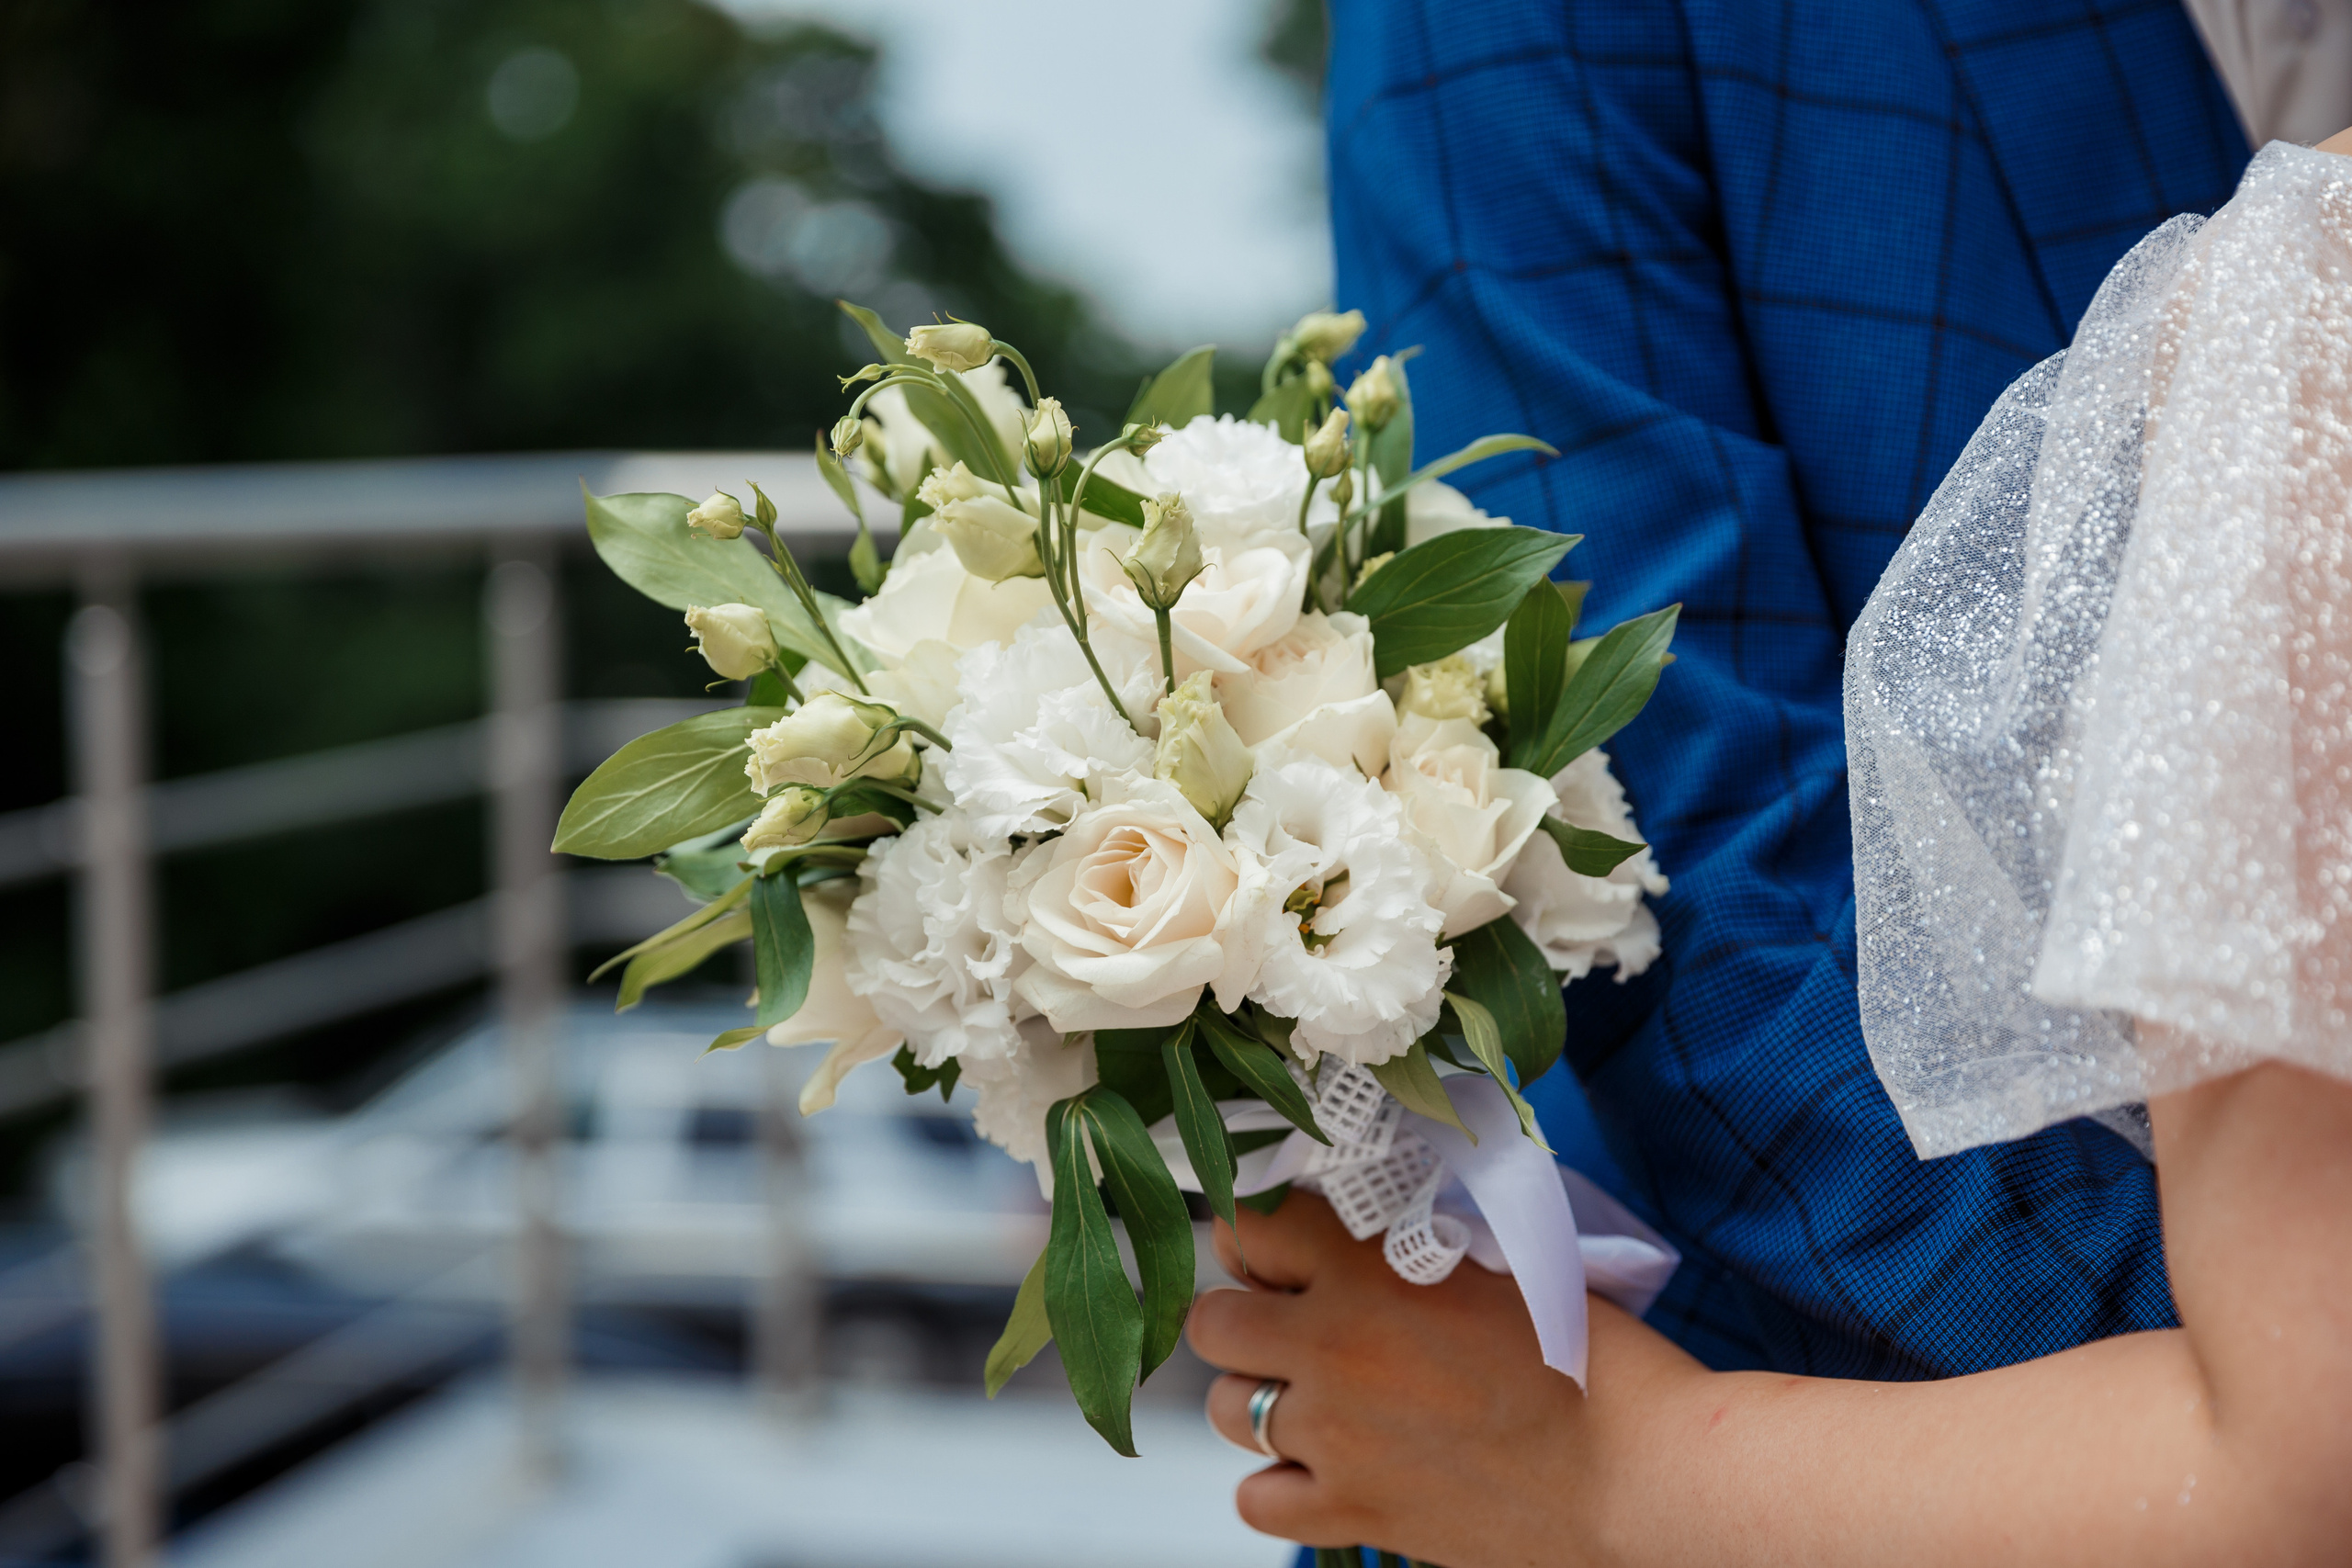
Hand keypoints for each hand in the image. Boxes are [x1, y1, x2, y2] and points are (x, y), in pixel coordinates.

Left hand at [1187, 1193, 1701, 1565]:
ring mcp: (1336, 1435)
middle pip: (1215, 1320)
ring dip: (1259, 1397)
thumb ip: (1412, 1244)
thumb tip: (1353, 1231)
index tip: (1278, 1249)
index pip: (1251, 1226)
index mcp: (1373, 1266)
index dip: (1258, 1236)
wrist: (1642, 1472)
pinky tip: (1325, 1465)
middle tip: (1291, 1324)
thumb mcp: (1503, 1260)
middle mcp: (1335, 1345)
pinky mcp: (1354, 1509)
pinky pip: (1255, 1500)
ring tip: (1316, 1396)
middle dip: (1243, 1315)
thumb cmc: (1597, 1360)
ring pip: (1224, 1408)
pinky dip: (1279, 1483)